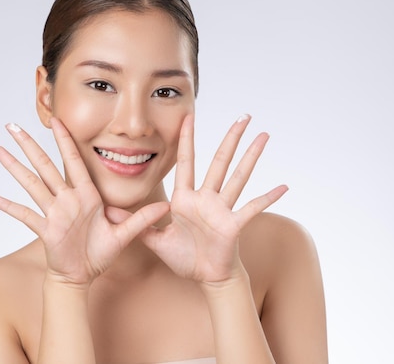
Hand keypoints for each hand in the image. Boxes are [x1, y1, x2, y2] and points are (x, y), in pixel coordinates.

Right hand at [0, 118, 168, 285]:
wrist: (83, 276)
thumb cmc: (100, 254)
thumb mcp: (124, 235)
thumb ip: (142, 219)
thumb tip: (166, 207)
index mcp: (86, 195)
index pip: (74, 161)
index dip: (65, 140)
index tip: (56, 120)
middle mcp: (66, 199)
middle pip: (45, 166)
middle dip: (29, 145)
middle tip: (13, 126)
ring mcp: (53, 213)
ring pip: (31, 184)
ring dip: (15, 168)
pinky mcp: (44, 229)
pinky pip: (24, 215)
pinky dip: (8, 206)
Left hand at [139, 114, 286, 283]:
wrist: (206, 277)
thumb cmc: (185, 257)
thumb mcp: (156, 240)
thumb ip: (137, 223)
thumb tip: (110, 211)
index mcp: (186, 199)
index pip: (186, 162)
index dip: (187, 139)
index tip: (189, 116)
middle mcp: (206, 198)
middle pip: (219, 161)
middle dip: (230, 138)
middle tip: (244, 115)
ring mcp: (222, 209)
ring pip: (238, 176)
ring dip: (251, 156)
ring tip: (264, 136)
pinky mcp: (234, 224)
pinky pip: (253, 208)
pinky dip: (268, 198)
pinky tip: (283, 186)